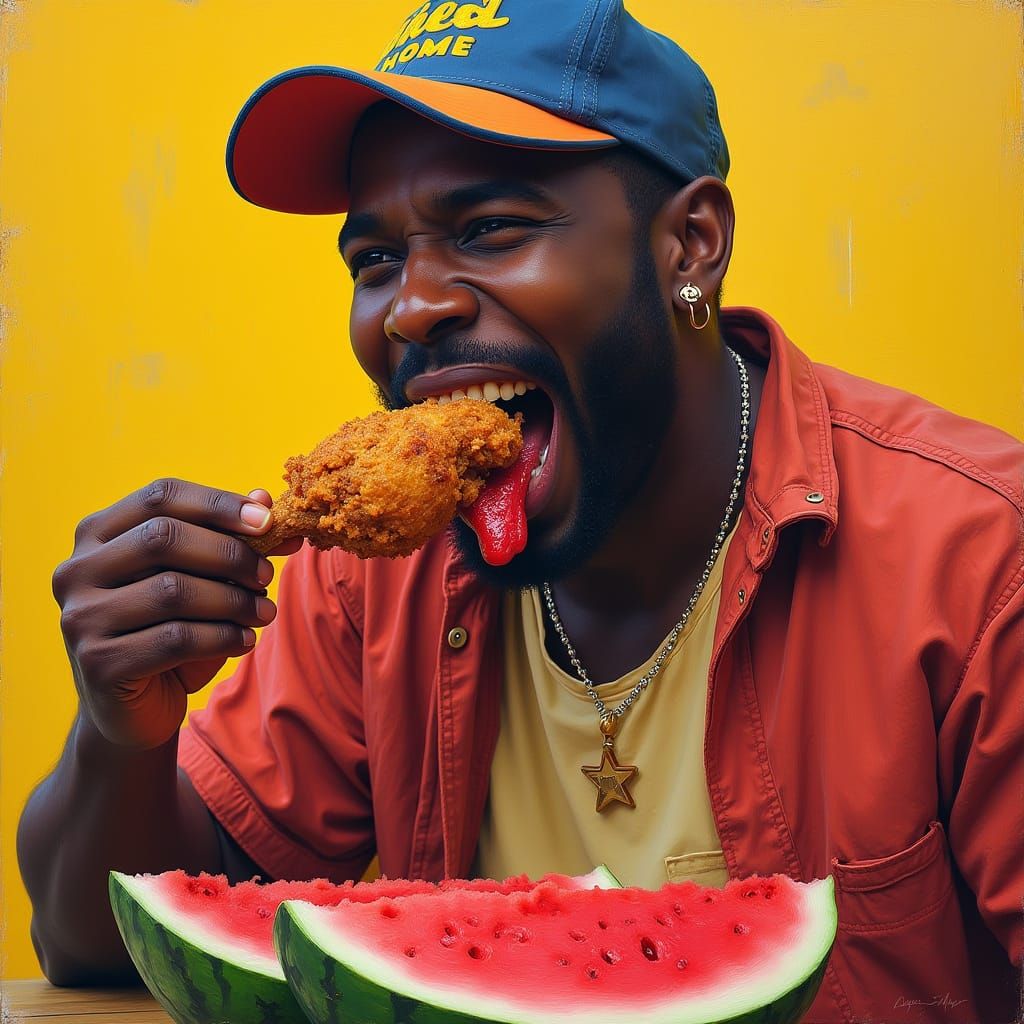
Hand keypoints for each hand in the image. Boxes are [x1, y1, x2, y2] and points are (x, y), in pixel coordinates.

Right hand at [52, 479, 302, 749]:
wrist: (135, 709)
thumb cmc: (170, 631)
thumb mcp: (203, 581)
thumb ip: (230, 538)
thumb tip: (264, 498)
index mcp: (98, 534)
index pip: (161, 497)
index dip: (218, 504)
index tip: (267, 521)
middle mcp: (77, 570)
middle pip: (164, 538)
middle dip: (229, 554)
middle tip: (267, 575)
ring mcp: (80, 617)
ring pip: (172, 590)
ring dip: (233, 600)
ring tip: (264, 613)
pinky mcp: (97, 663)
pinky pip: (174, 639)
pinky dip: (222, 637)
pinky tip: (244, 641)